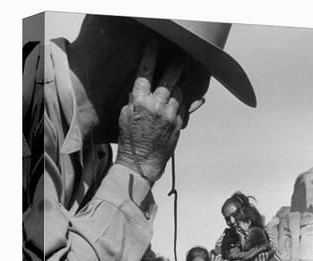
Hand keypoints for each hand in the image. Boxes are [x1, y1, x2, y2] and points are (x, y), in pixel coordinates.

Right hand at [115, 39, 186, 182]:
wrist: (141, 164)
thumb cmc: (129, 141)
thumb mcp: (125, 116)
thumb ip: (135, 100)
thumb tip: (141, 89)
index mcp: (140, 102)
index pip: (146, 72)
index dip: (150, 56)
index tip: (154, 45)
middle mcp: (157, 106)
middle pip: (170, 78)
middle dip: (176, 65)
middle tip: (180, 57)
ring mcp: (170, 115)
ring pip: (179, 92)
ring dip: (179, 85)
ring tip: (179, 81)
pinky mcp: (179, 125)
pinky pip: (185, 107)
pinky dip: (184, 102)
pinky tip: (187, 97)